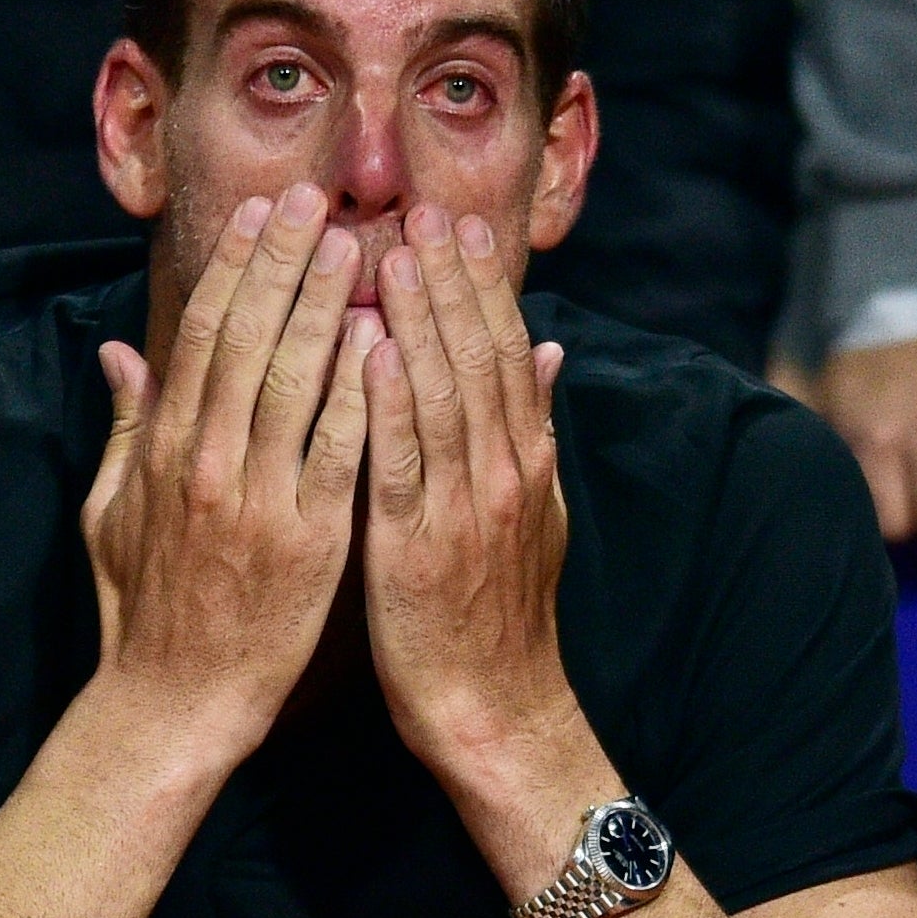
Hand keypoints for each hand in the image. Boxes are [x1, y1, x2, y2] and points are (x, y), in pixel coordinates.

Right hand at [82, 183, 373, 770]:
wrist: (174, 702)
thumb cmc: (145, 611)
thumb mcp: (111, 514)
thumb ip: (122, 429)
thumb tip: (118, 355)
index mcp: (163, 451)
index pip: (200, 336)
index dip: (234, 267)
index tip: (262, 212)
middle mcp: (206, 463)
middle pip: (246, 338)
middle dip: (282, 261)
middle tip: (316, 198)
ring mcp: (257, 499)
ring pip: (293, 380)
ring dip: (325, 304)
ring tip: (356, 244)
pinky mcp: (307, 540)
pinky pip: (337, 450)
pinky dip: (358, 390)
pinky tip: (384, 339)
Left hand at [362, 204, 604, 828]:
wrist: (493, 708)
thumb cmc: (494, 614)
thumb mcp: (534, 514)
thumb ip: (533, 430)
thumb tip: (548, 350)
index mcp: (523, 460)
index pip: (501, 351)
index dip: (478, 285)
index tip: (453, 225)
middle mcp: (500, 472)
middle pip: (476, 356)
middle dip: (448, 280)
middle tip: (421, 209)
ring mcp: (461, 507)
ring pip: (442, 394)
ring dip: (417, 319)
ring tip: (392, 252)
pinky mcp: (416, 546)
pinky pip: (400, 461)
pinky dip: (387, 401)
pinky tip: (368, 350)